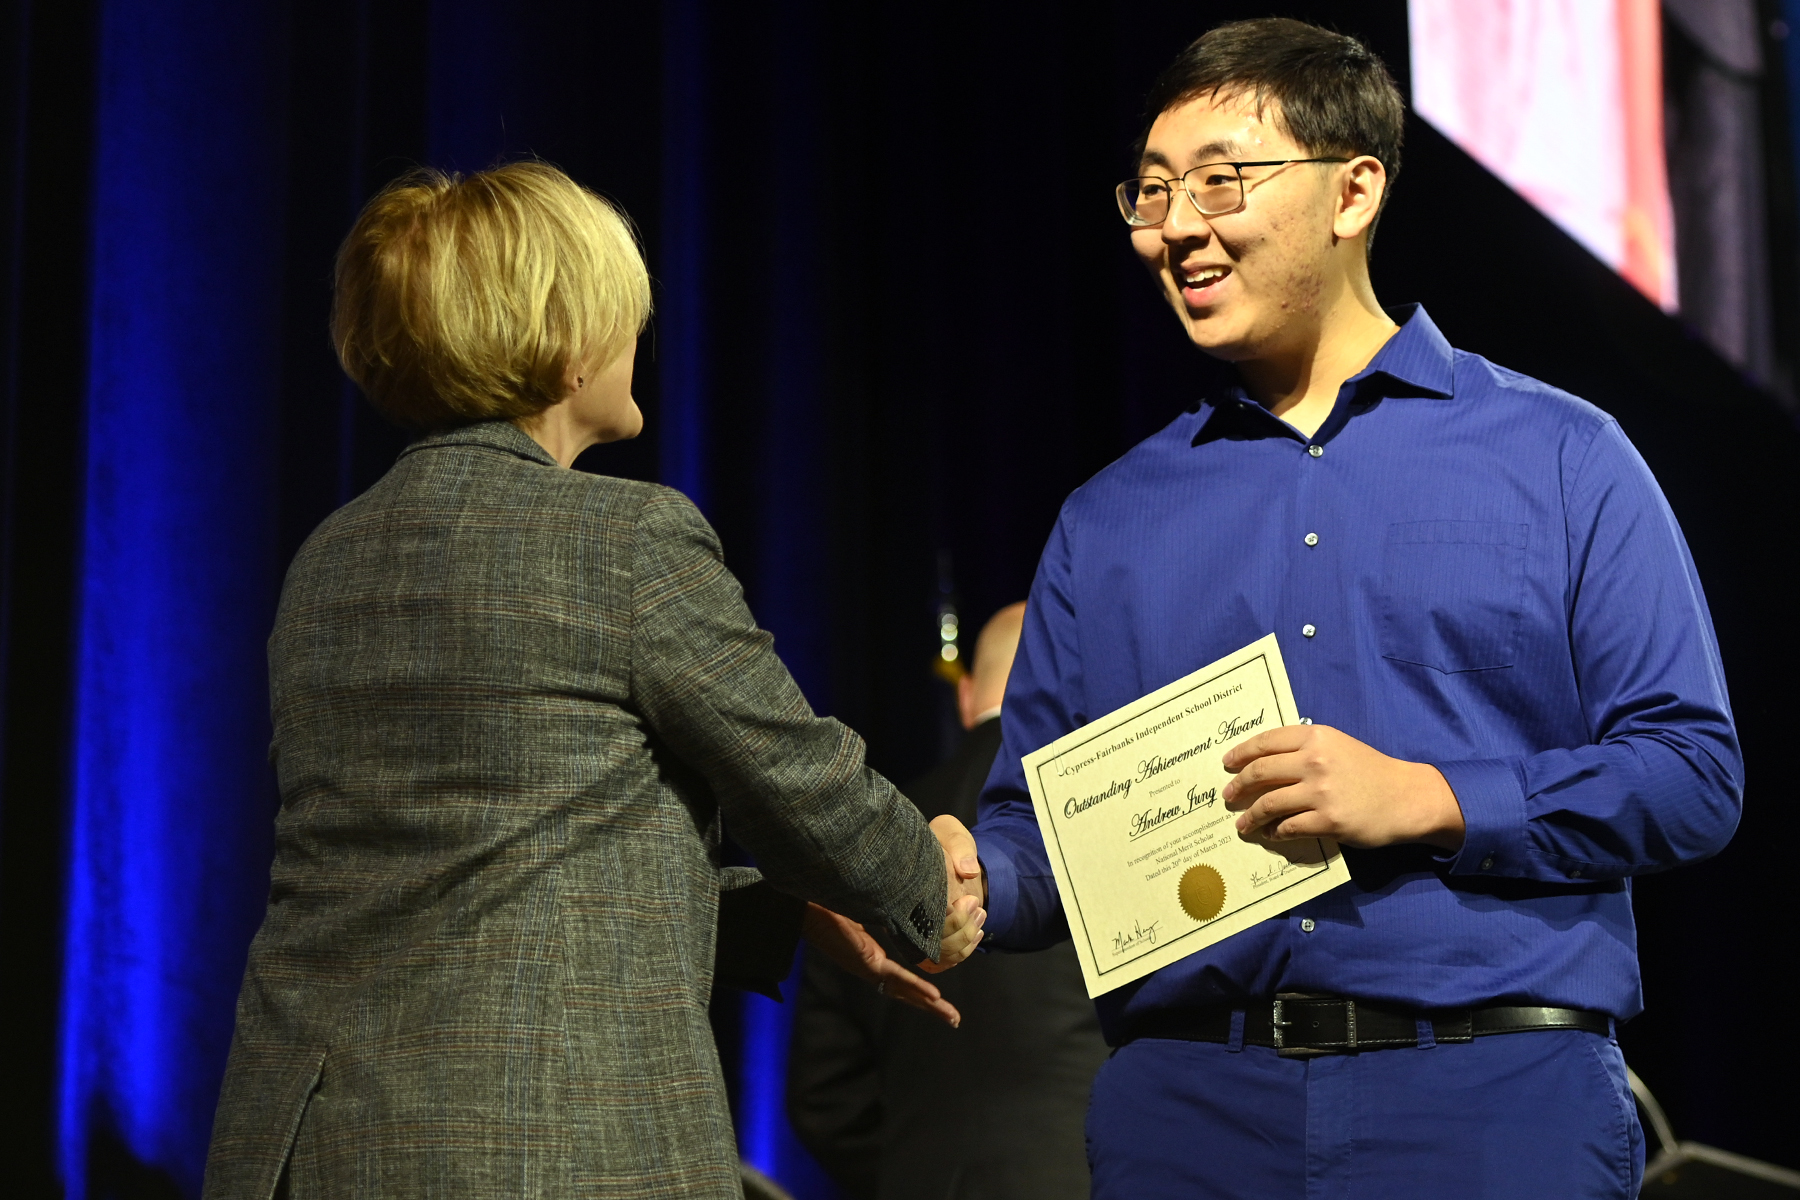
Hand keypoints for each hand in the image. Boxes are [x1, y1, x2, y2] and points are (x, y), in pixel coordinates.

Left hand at [801, 903, 961, 1027]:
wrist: (803, 904)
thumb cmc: (826, 904)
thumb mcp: (864, 909)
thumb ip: (882, 913)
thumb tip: (900, 902)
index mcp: (869, 956)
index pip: (900, 979)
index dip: (920, 990)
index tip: (939, 998)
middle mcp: (869, 967)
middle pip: (905, 992)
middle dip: (930, 1007)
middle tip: (954, 1019)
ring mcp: (866, 966)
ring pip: (903, 990)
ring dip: (928, 1004)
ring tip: (950, 1016)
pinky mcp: (863, 961)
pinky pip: (894, 977)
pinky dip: (915, 987)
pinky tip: (933, 996)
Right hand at [918, 814, 986, 974]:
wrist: (947, 855)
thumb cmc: (946, 842)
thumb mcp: (952, 833)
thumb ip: (959, 847)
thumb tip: (967, 870)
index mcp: (906, 888)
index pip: (924, 919)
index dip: (951, 919)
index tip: (968, 900)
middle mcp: (905, 914)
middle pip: (931, 944)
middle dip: (960, 931)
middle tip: (976, 906)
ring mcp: (914, 930)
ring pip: (938, 955)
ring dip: (964, 942)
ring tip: (979, 915)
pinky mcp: (926, 940)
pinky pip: (940, 961)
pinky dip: (961, 953)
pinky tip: (975, 934)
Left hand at [1220, 724, 1464, 850]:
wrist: (1405, 797)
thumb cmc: (1370, 770)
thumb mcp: (1338, 746)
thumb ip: (1305, 748)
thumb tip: (1264, 760)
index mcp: (1316, 737)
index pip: (1265, 742)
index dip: (1241, 753)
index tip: (1227, 764)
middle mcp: (1315, 761)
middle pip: (1261, 772)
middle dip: (1238, 786)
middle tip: (1228, 796)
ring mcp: (1321, 792)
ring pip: (1269, 803)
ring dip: (1251, 816)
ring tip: (1242, 824)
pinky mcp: (1328, 820)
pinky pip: (1288, 827)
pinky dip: (1275, 832)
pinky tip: (1271, 834)